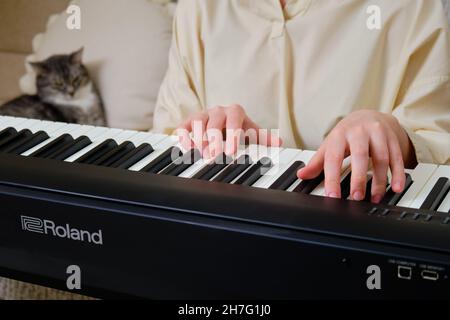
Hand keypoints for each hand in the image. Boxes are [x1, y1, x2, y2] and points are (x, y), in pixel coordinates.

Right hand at [177, 104, 281, 157]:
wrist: (222, 121)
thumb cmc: (238, 128)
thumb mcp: (251, 132)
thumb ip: (263, 138)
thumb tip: (279, 143)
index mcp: (235, 112)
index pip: (235, 119)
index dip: (232, 134)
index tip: (231, 151)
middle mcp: (218, 110)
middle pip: (214, 122)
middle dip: (214, 140)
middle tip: (214, 156)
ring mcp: (203, 114)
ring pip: (198, 122)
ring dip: (199, 138)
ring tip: (202, 152)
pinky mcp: (189, 121)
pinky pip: (183, 126)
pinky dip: (184, 136)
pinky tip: (188, 147)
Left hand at [297, 110, 416, 202]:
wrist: (370, 115)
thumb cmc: (346, 134)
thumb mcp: (330, 145)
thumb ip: (317, 162)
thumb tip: (301, 175)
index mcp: (339, 135)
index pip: (334, 158)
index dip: (332, 177)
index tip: (332, 196)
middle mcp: (359, 132)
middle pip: (360, 155)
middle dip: (358, 178)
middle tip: (356, 197)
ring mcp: (378, 134)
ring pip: (381, 157)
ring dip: (379, 180)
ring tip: (374, 198)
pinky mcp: (393, 138)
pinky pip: (397, 157)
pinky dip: (398, 173)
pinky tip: (396, 187)